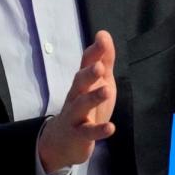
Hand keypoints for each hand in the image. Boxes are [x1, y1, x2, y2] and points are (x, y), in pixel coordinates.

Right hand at [38, 30, 116, 172]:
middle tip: (100, 67)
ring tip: (107, 91)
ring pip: (81, 104)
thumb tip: (104, 33)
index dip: (95, 52)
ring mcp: (75, 115)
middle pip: (80, 82)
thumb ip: (104, 59)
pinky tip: (111, 128)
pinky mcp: (78, 134)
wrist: (63, 141)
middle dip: (89, 73)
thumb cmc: (85, 106)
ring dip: (93, 97)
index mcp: (82, 81)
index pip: (86, 63)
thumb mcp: (99, 81)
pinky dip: (99, 130)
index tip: (102, 38)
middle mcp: (76, 95)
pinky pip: (87, 132)